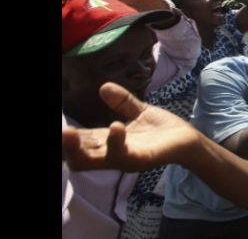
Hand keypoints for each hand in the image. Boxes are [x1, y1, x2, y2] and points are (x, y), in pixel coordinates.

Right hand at [62, 83, 200, 171]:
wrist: (188, 138)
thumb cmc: (161, 128)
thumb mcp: (139, 112)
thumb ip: (122, 101)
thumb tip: (103, 86)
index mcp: (108, 143)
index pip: (80, 142)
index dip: (67, 136)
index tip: (58, 126)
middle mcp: (112, 154)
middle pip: (79, 156)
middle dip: (66, 146)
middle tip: (58, 132)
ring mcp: (126, 159)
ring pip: (93, 160)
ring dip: (78, 148)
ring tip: (67, 132)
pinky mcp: (142, 159)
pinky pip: (123, 154)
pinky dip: (116, 141)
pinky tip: (114, 126)